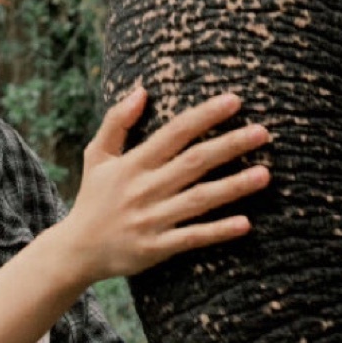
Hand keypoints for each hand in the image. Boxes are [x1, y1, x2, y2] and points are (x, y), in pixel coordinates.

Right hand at [60, 77, 269, 285]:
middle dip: (230, 145)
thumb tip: (141, 90)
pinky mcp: (157, 248)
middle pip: (194, 162)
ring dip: (234, 187)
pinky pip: (193, 238)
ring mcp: (152, 220)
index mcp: (133, 164)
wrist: (76, 252)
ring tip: (265, 174)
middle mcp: (145, 189)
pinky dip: (218, 231)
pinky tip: (245, 223)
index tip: (235, 101)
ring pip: (199, 200)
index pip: (175, 133)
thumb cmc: (92, 199)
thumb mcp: (97, 155)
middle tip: (263, 132)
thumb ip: (117, 122)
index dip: (205, 116)